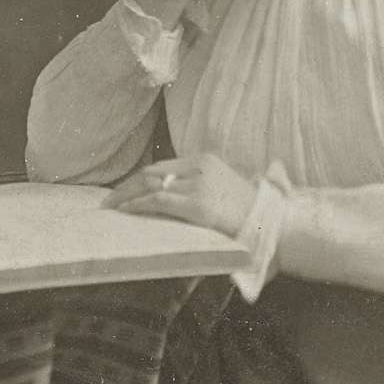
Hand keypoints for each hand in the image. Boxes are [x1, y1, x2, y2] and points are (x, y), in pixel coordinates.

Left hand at [108, 151, 258, 238]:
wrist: (273, 223)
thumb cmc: (249, 213)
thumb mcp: (223, 188)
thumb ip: (199, 185)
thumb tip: (169, 194)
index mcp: (205, 160)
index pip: (162, 166)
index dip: (139, 179)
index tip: (125, 190)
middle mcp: (200, 167)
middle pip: (152, 173)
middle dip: (127, 187)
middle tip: (110, 201)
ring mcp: (199, 184)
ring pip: (151, 185)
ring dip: (126, 197)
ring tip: (111, 208)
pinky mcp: (197, 204)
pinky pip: (158, 201)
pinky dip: (138, 205)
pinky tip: (127, 211)